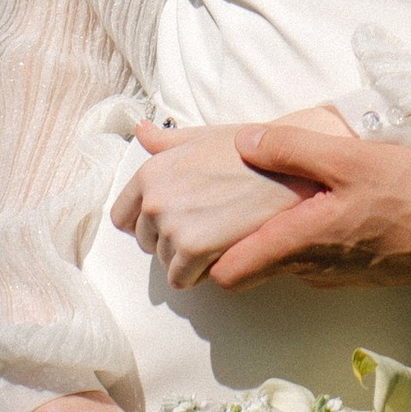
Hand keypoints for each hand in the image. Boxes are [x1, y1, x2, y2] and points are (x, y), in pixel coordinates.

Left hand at [109, 118, 321, 288]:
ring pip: (165, 264)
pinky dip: (199, 274)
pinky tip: (221, 252)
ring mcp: (173, 226)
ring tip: (217, 237)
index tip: (171, 222)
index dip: (147, 223)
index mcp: (151, 173)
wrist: (287, 171)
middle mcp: (155, 200)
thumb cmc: (249, 154)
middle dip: (169, 241)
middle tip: (204, 226)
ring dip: (187, 260)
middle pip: (147, 243)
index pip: (123, 218)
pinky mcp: (195, 249)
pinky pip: (182, 280)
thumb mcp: (203, 138)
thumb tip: (141, 131)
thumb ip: (166, 141)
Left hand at [203, 124, 410, 292]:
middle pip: (252, 267)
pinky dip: (306, 238)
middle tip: (232, 198)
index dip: (206, 253)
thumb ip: (292, 148)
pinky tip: (323, 204)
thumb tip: (244, 142)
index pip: (230, 273)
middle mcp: (312, 269)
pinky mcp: (358, 272)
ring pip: (285, 261)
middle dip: (236, 240)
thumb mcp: (350, 157)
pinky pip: (315, 259)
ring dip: (275, 235)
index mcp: (300, 242)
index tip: (201, 221)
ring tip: (278, 193)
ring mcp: (336, 275)